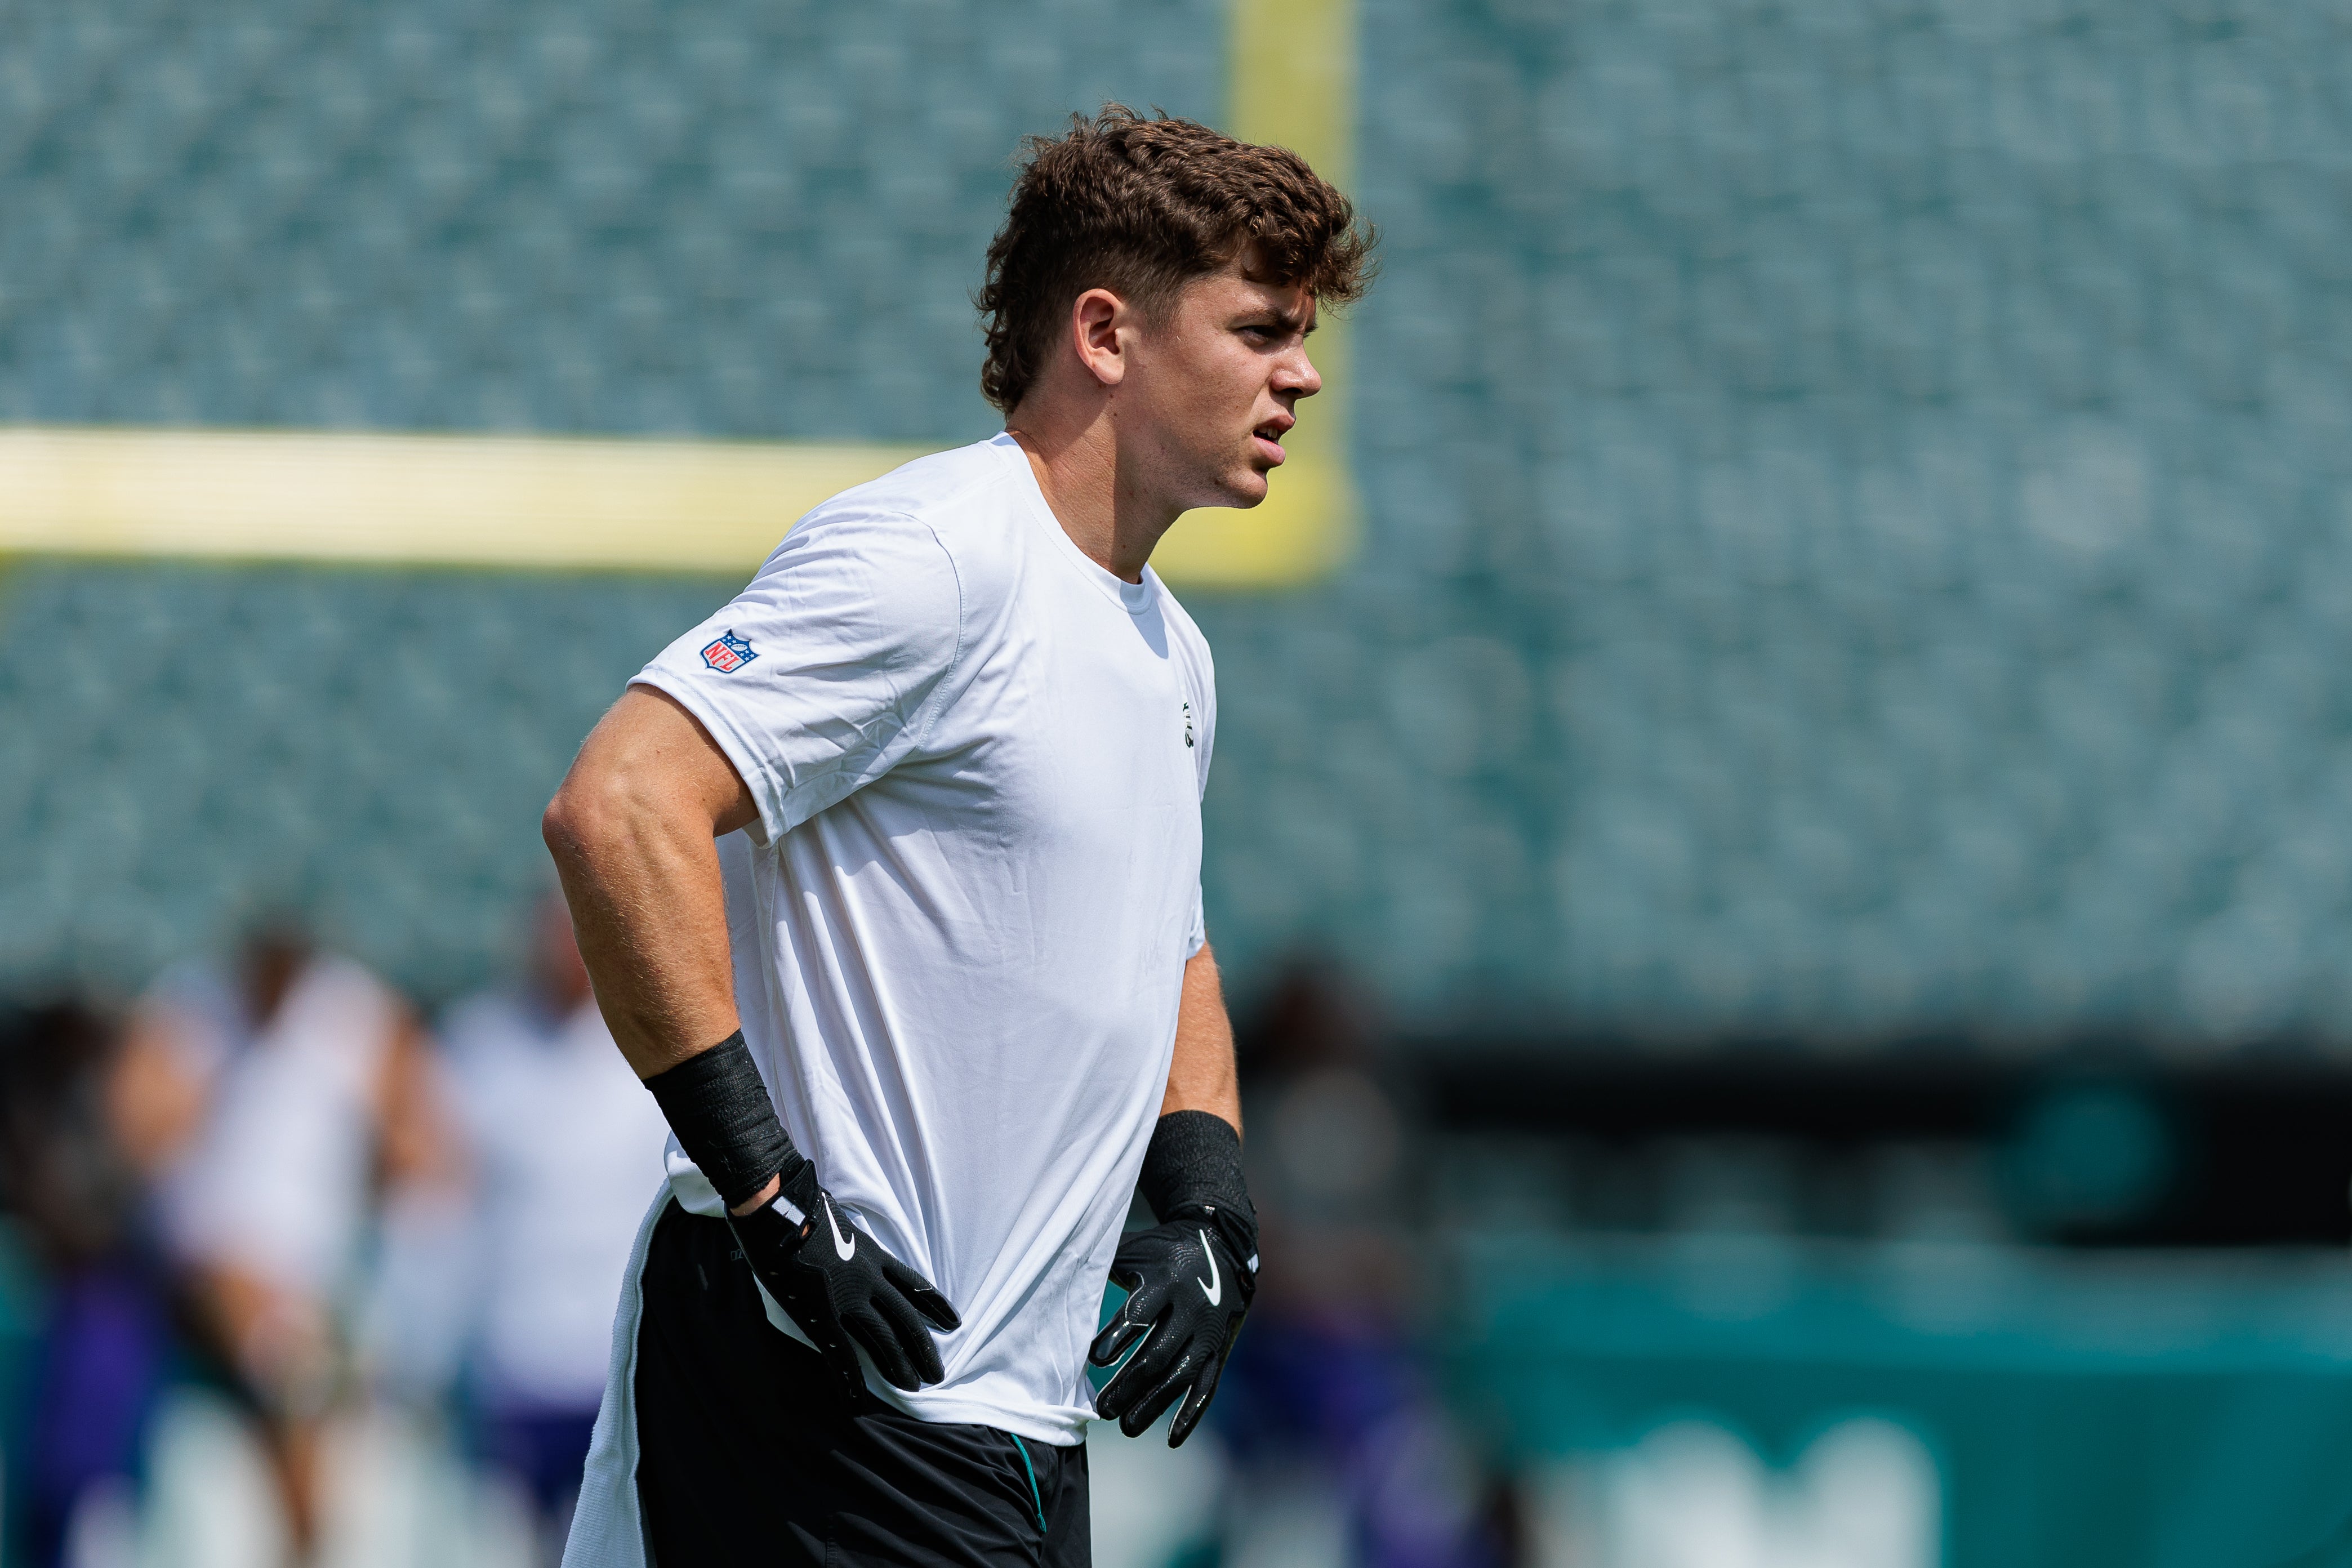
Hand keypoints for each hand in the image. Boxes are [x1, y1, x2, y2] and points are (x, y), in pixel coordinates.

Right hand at [727, 1164, 959, 1403]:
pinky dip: (851, 1382)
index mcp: (873, 1255)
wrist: (779, 1210)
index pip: (914, 1284)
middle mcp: (869, 1280)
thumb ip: (847, 1237)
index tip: (955, 1323)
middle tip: (939, 1373)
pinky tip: (858, 1403)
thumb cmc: (801, 1206)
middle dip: (924, 1348)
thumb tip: (844, 1236)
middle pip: (907, 1319)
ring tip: (914, 1388)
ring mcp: (848, 1300)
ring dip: (899, 1367)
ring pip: (884, 1340)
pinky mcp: (822, 1317)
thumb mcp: (838, 1219)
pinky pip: (842, 1356)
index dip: (936, 1305)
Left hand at [1088, 1213, 1254, 1445]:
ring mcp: (1207, 1333)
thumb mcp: (1136, 1250)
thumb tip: (1061, 1284)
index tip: (1094, 1359)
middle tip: (1102, 1409)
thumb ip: (1105, 1267)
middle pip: (1158, 1354)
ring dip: (1154, 1404)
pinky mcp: (1220, 1350)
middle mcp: (1190, 1310)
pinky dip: (1192, 1414)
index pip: (1139, 1315)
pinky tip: (1172, 1439)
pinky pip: (1208, 1386)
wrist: (1224, 1248)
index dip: (1116, 1338)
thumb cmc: (1163, 1252)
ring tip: (1126, 1427)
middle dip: (1129, 1384)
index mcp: (1165, 1282)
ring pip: (1181, 1376)